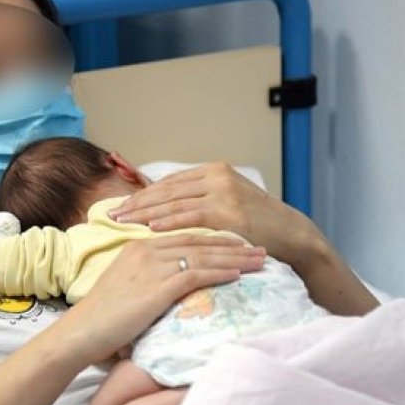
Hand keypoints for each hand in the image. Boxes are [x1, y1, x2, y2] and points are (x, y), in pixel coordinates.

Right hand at [57, 233, 265, 363]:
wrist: (81, 331)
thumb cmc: (101, 317)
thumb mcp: (125, 285)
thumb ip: (148, 278)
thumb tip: (172, 284)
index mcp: (138, 246)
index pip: (185, 236)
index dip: (215, 238)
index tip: (239, 241)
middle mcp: (146, 250)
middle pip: (199, 242)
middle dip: (232, 244)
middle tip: (259, 247)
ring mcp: (151, 267)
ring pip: (202, 256)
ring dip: (234, 258)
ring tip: (259, 261)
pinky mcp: (156, 287)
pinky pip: (194, 275)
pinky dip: (218, 273)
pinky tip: (237, 276)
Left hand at [109, 162, 321, 267]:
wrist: (292, 234)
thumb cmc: (256, 224)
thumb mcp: (226, 202)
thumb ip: (197, 201)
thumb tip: (158, 209)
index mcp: (212, 171)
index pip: (168, 183)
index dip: (142, 194)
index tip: (119, 204)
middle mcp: (216, 175)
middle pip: (166, 190)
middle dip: (136, 203)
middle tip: (111, 214)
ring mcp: (223, 191)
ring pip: (174, 203)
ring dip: (145, 213)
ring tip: (122, 222)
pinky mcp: (228, 211)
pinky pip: (190, 216)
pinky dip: (168, 222)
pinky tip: (149, 228)